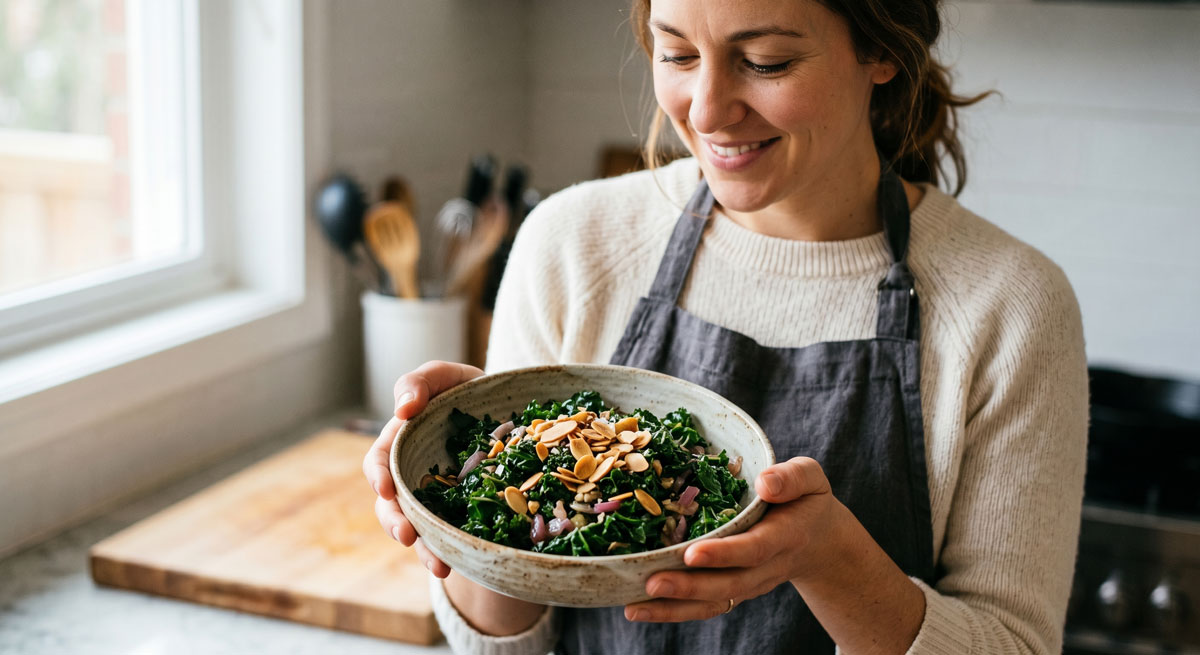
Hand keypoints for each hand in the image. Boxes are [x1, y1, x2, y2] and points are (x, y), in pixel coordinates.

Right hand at [362, 360, 483, 577]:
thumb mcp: (447, 377)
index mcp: (403, 443)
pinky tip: (459, 564)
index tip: (385, 488)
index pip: (379, 461)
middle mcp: (414, 474)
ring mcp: (438, 498)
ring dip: (424, 548)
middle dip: (396, 522)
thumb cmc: (471, 391)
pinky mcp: (462, 514)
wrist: (513, 412)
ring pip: (420, 528)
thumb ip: (420, 382)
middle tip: (408, 535)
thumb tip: (403, 409)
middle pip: (393, 504)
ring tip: (437, 565)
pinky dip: (453, 552)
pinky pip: (453, 536)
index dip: (378, 476)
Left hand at [625, 456, 851, 622]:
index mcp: (785, 537)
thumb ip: (792, 478)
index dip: (724, 554)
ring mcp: (749, 584)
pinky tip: (638, 609)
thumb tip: (764, 483)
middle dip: (689, 587)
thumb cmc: (806, 501)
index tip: (692, 554)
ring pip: (713, 602)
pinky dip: (673, 612)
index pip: (754, 549)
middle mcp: (766, 568)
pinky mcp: (733, 591)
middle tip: (652, 583)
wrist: (818, 542)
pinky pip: (705, 606)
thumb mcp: (810, 478)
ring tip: (635, 607)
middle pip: (728, 584)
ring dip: (674, 609)